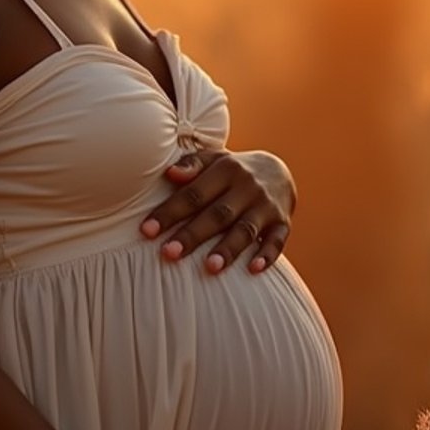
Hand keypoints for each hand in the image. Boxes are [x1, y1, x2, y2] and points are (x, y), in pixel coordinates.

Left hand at [139, 148, 296, 274]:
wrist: (278, 171)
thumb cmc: (232, 170)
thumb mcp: (213, 160)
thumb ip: (191, 165)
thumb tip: (170, 173)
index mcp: (226, 170)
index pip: (193, 194)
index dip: (170, 213)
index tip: (147, 231)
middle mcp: (247, 187)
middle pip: (217, 214)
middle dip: (193, 234)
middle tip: (169, 253)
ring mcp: (266, 206)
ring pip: (245, 229)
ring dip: (228, 249)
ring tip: (211, 268)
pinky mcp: (282, 223)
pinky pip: (277, 241)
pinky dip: (266, 255)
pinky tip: (253, 269)